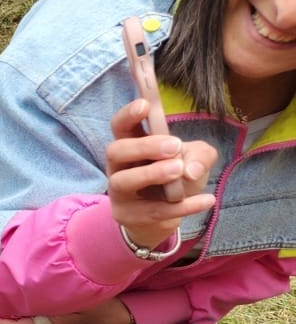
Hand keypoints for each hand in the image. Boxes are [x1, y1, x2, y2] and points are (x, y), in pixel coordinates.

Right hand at [105, 99, 215, 250]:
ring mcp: (119, 193)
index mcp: (131, 146)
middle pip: (116, 151)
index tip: (145, 105)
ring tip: (178, 170)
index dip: (128, 115)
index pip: (120, 126)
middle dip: (143, 147)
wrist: (165, 217)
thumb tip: (190, 168)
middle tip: (174, 146)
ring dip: (151, 174)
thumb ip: (200, 154)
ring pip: (123, 181)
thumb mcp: (194, 159)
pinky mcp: (128, 216)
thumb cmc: (175, 179)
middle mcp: (119, 167)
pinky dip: (182, 206)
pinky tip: (207, 200)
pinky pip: (153, 211)